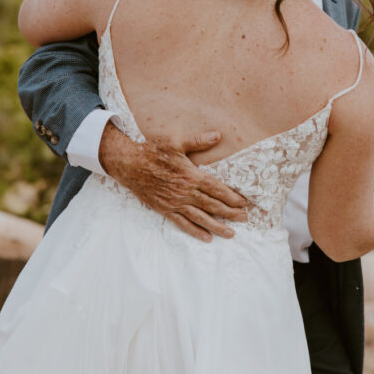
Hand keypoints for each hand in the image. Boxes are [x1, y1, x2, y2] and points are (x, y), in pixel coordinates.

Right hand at [98, 125, 248, 241]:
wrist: (129, 164)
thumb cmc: (153, 151)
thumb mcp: (176, 141)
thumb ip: (198, 140)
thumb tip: (218, 136)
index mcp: (191, 175)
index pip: (217, 189)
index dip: (232, 197)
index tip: (244, 202)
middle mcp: (185, 192)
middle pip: (213, 205)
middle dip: (230, 213)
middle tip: (245, 219)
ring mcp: (175, 203)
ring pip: (200, 218)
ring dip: (217, 226)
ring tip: (230, 233)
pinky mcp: (165, 209)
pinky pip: (183, 223)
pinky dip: (195, 231)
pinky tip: (206, 238)